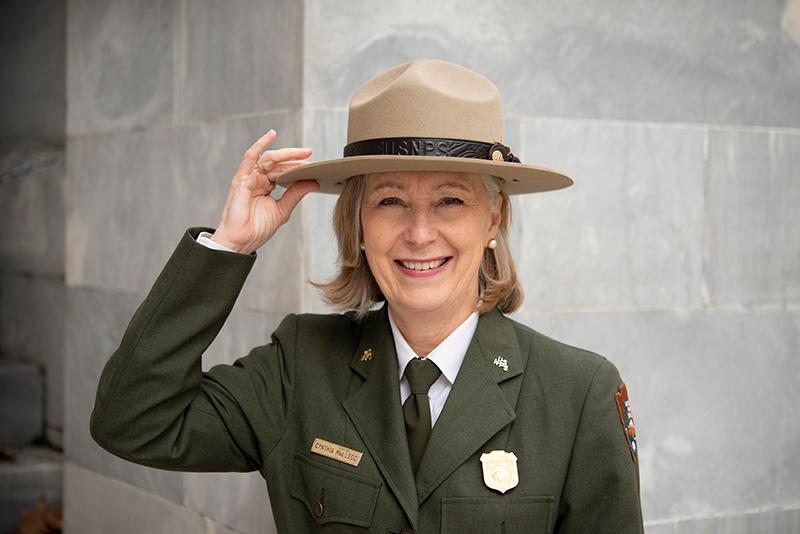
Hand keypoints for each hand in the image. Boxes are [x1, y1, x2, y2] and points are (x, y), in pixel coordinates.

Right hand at [211, 130, 318, 253]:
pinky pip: (251, 157)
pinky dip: (260, 144)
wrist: (242, 241)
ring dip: (285, 154)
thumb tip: (313, 182)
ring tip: (301, 153)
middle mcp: (257, 179)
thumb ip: (296, 194)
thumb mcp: (283, 209)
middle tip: (310, 155)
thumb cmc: (257, 228)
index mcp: (266, 186)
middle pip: (277, 163)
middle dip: (294, 158)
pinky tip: (271, 135)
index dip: (298, 167)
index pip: (283, 171)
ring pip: (268, 158)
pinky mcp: (241, 179)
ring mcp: (249, 178)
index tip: (314, 165)